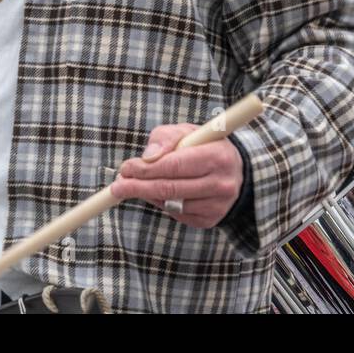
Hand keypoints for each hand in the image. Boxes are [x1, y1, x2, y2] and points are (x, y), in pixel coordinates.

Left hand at [113, 124, 243, 227]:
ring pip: (171, 204)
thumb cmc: (204, 146)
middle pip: (170, 189)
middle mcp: (221, 183)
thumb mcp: (188, 132)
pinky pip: (177, 214)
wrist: (236, 171)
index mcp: (217, 156)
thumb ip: (165, 138)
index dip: (146, 169)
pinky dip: (162, 204)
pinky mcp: (210, 220)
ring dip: (147, 195)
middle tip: (117, 186)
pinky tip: (158, 194)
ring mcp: (217, 205)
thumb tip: (147, 158)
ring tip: (135, 185)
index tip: (125, 168)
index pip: (174, 166)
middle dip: (138, 186)